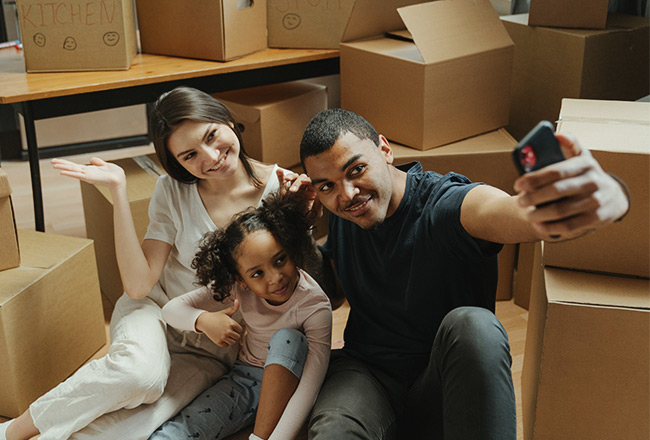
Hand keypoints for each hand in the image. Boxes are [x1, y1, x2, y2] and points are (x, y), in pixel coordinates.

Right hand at [51, 157, 125, 190]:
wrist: (119, 180)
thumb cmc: (115, 174)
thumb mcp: (105, 165)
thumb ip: (98, 162)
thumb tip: (91, 159)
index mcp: (89, 170)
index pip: (75, 165)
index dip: (67, 163)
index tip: (58, 161)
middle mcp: (86, 173)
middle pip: (71, 167)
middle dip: (62, 164)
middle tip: (51, 161)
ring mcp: (87, 175)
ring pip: (72, 170)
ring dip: (63, 168)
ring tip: (54, 165)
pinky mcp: (89, 178)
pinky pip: (78, 175)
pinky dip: (70, 174)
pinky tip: (63, 172)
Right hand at [195, 300, 242, 346]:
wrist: (205, 321)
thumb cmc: (216, 316)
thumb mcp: (225, 312)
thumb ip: (234, 308)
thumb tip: (238, 300)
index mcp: (231, 323)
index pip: (240, 330)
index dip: (236, 328)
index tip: (231, 326)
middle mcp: (228, 331)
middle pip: (237, 337)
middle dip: (234, 334)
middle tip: (229, 331)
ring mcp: (223, 337)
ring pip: (232, 342)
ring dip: (230, 339)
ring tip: (226, 334)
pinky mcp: (218, 342)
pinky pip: (226, 345)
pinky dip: (225, 343)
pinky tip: (221, 337)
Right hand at [276, 169, 322, 223]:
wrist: (296, 226)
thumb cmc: (308, 221)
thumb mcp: (316, 214)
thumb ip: (318, 205)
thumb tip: (318, 194)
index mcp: (312, 192)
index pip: (311, 182)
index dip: (308, 180)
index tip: (304, 182)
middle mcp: (304, 188)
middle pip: (302, 179)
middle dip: (297, 183)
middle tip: (292, 191)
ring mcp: (294, 189)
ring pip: (294, 177)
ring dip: (290, 176)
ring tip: (286, 179)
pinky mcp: (284, 191)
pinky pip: (282, 182)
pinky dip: (281, 175)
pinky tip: (279, 171)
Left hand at [514, 133, 628, 239]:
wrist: (614, 197)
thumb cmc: (587, 176)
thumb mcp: (583, 157)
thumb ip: (570, 144)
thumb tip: (557, 136)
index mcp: (585, 164)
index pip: (555, 171)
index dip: (533, 179)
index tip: (517, 184)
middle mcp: (593, 182)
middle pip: (556, 191)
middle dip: (533, 198)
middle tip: (520, 202)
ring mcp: (596, 201)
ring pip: (560, 211)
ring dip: (539, 214)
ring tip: (528, 214)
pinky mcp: (597, 218)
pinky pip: (569, 226)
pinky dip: (550, 227)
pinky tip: (538, 226)